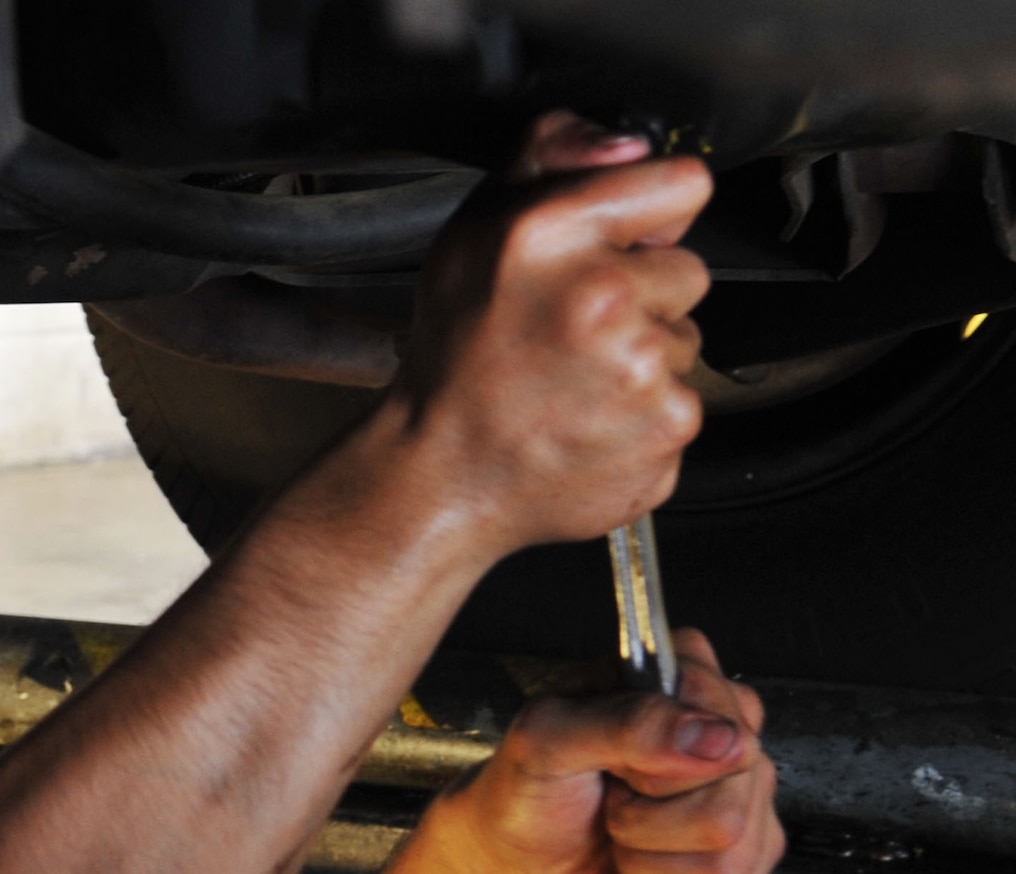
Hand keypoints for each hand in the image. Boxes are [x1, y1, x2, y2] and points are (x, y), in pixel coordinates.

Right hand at [392, 110, 713, 551]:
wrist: (440, 477)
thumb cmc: (453, 360)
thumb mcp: (472, 230)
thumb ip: (551, 156)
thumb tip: (631, 142)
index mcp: (553, 235)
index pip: (682, 185)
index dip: (651, 216)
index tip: (621, 246)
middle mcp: (603, 299)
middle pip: (687, 271)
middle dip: (642, 296)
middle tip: (572, 330)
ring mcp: (642, 372)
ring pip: (684, 343)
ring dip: (640, 358)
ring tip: (571, 381)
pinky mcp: (666, 432)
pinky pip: (681, 404)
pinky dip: (641, 417)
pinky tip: (586, 421)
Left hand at [427, 629, 782, 873]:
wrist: (511, 861)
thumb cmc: (529, 786)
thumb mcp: (549, 736)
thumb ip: (628, 721)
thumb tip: (719, 737)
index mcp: (691, 688)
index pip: (727, 720)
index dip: (658, 753)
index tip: (615, 758)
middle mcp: (731, 747)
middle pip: (730, 804)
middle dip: (642, 817)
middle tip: (610, 800)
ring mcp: (745, 817)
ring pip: (725, 865)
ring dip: (643, 864)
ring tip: (618, 837)